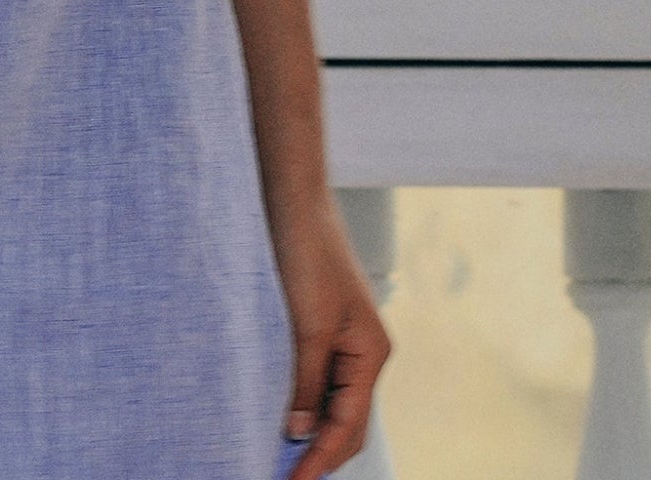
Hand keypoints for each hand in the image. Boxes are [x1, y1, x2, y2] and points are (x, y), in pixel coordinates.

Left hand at [273, 197, 390, 478]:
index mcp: (371, 354)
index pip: (349, 427)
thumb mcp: (306, 324)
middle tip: (284, 475)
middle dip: (321, 452)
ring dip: (311, 429)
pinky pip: (319, 376)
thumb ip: (306, 381)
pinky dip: (305, 400)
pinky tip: (282, 410)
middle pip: (347, 421)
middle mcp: (365, 351)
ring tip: (280, 454)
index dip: (321, 460)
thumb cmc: (306, 252)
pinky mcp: (322, 323)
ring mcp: (345, 337)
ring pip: (333, 400)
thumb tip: (299, 432)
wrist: (293, 198)